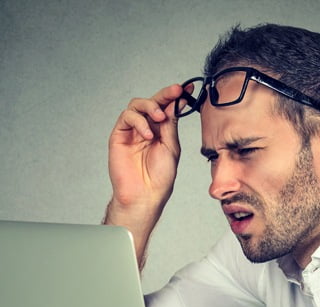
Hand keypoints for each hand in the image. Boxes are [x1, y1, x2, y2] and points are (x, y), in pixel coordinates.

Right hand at [107, 84, 183, 222]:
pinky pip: (127, 117)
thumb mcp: (171, 147)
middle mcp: (147, 128)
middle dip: (165, 94)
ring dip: (151, 107)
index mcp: (162, 131)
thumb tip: (176, 102)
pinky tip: (148, 134)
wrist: (145, 194)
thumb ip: (171, 125)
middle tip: (176, 91)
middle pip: (153, 102)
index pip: (167, 108)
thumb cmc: (160, 176)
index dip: (176, 97)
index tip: (188, 88)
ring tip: (160, 119)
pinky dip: (139, 121)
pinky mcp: (119, 135)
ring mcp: (132, 131)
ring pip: (137, 105)